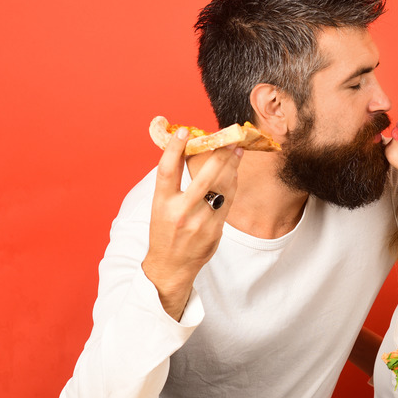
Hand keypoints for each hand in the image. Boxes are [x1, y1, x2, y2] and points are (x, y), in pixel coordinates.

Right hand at [141, 127, 243, 319]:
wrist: (171, 266)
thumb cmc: (165, 231)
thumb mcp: (160, 206)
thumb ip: (172, 184)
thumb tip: (185, 152)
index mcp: (161, 203)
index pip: (167, 171)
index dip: (175, 149)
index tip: (184, 131)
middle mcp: (180, 212)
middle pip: (203, 178)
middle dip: (218, 156)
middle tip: (228, 139)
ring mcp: (199, 222)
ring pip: (220, 188)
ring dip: (231, 167)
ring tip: (237, 151)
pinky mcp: (215, 230)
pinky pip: (227, 202)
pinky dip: (232, 185)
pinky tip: (234, 173)